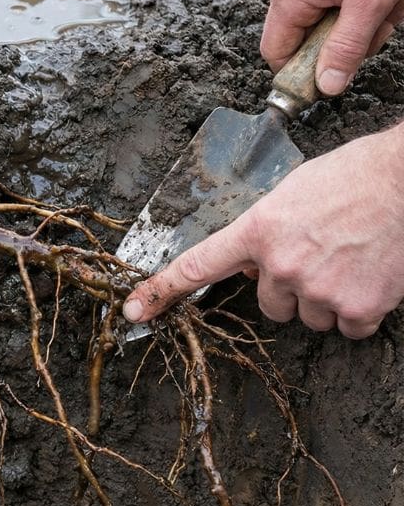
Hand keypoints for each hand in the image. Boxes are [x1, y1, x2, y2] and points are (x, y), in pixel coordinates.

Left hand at [123, 124, 403, 338]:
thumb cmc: (351, 178)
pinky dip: (359, 311)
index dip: (162, 290)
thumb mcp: (289, 193)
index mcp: (258, 230)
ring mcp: (319, 288)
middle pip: (268, 302)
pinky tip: (369, 276)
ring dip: (324, 298)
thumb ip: (263, 230)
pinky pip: (347, 327)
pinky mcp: (359, 307)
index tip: (135, 309)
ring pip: (307, 317)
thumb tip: (251, 265)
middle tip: (318, 254)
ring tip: (348, 258)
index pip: (198, 265)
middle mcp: (281, 264)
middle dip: (288, 286)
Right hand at [261, 0, 403, 93]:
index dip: (300, 72)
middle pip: (302, 32)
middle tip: (379, 24)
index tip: (332, 78)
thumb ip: (347, 47)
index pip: (275, 53)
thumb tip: (326, 87)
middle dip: (342, 36)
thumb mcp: (373, 1)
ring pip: (320, 10)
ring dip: (354, 14)